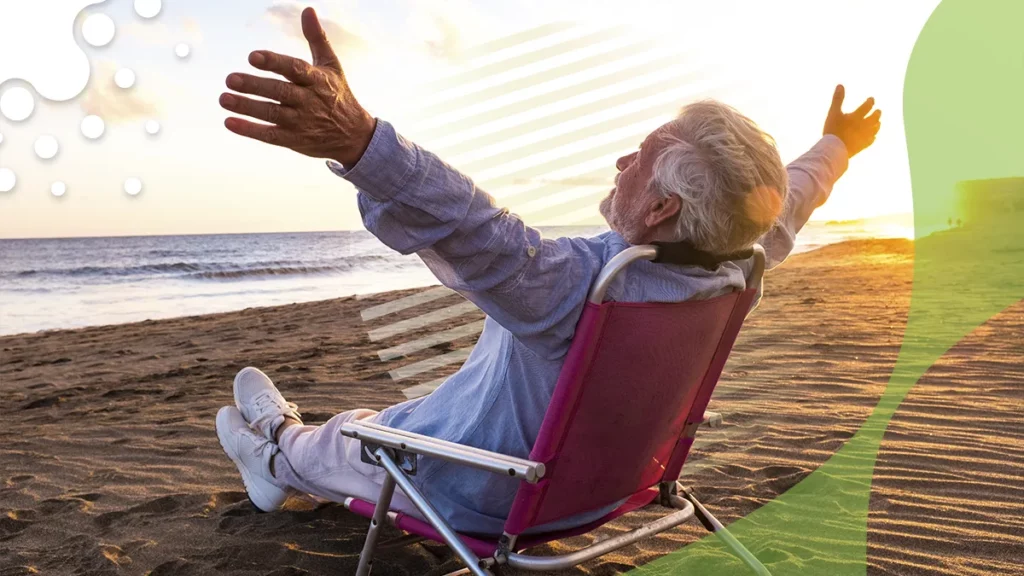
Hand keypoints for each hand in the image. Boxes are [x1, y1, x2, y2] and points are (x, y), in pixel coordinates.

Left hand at [220, 7, 375, 167]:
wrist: (354, 135)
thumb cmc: (338, 94)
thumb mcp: (332, 65)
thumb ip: (317, 38)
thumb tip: (308, 10)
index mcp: (317, 80)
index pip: (294, 69)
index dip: (274, 62)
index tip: (252, 56)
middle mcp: (309, 101)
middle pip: (279, 92)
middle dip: (254, 86)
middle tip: (230, 79)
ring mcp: (301, 122)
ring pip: (272, 114)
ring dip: (247, 107)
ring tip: (223, 98)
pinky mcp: (295, 140)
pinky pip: (271, 136)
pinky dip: (250, 130)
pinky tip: (229, 122)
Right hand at [822, 84, 880, 158]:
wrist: (834, 149)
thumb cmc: (833, 130)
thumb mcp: (833, 112)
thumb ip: (837, 99)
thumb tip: (840, 85)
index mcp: (857, 116)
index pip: (867, 107)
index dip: (870, 102)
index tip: (872, 99)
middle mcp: (864, 126)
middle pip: (874, 118)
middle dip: (877, 114)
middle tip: (879, 111)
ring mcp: (864, 136)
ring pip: (875, 129)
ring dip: (877, 125)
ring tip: (878, 123)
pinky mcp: (863, 146)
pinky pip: (871, 140)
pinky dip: (873, 137)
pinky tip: (873, 137)